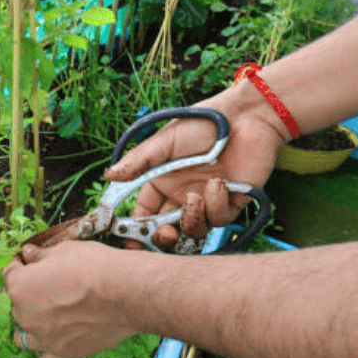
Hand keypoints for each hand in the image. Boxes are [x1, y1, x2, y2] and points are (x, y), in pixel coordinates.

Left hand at [3, 241, 137, 357]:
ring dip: (32, 326)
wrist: (126, 293)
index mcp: (20, 287)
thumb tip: (29, 253)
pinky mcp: (64, 354)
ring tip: (50, 316)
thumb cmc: (97, 268)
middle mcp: (25, 316)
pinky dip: (48, 350)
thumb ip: (42, 255)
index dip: (21, 266)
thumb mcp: (66, 250)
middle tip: (51, 286)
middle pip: (17, 306)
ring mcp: (43, 338)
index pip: (10, 274)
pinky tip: (60, 338)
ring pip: (24, 337)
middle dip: (29, 295)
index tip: (30, 263)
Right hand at [103, 94, 285, 248]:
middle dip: (163, 238)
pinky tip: (220, 183)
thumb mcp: (167, 140)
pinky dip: (216, 204)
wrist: (248, 117)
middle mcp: (184, 193)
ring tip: (196, 195)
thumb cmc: (205, 123)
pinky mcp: (232, 201)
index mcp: (164, 180)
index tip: (130, 240)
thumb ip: (140, 161)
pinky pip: (219, 219)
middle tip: (165, 235)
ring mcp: (208, 199)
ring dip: (192, 218)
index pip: (145, 212)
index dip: (136, 229)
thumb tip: (109, 176)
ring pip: (194, 229)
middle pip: (168, 229)